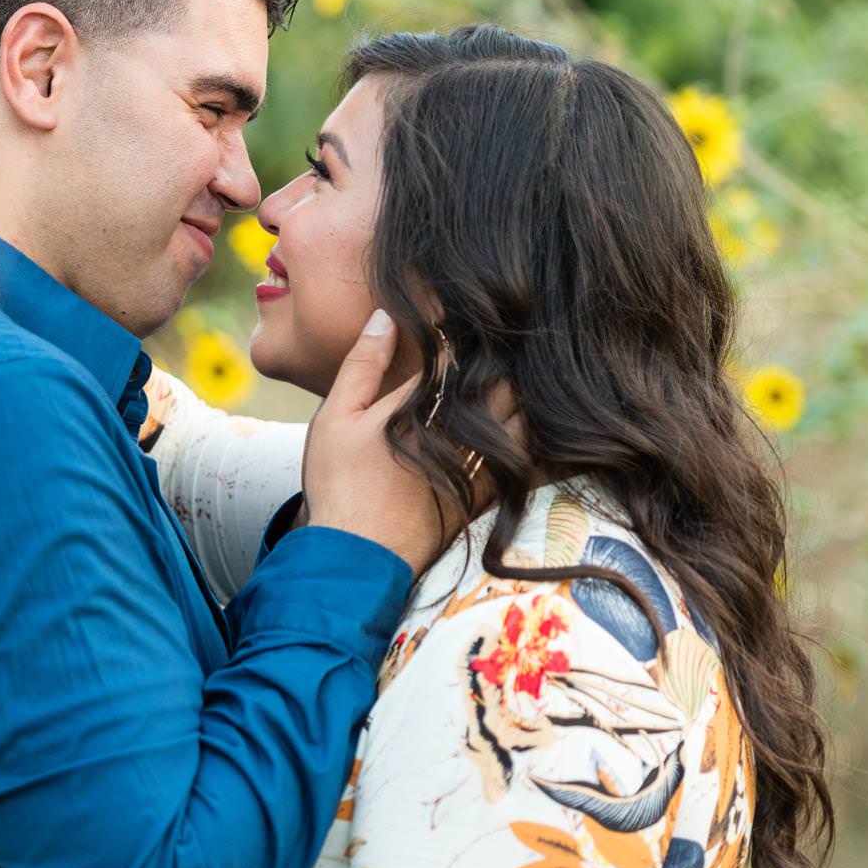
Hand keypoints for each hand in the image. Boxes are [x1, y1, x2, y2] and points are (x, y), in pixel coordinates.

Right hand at [301, 313, 525, 570]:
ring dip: (522, 392)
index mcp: (420, 405)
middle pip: (497, 382)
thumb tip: (386, 316)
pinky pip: (521, 457)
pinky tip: (532, 421)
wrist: (354, 558)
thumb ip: (362, 365)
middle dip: (505, 357)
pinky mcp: (483, 494)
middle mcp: (456, 431)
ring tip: (526, 370)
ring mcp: (475, 464)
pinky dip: (529, 435)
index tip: (475, 310)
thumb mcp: (335, 417)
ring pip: (516, 416)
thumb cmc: (339, 484)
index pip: (456, 354)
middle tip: (515, 332)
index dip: (468, 329)